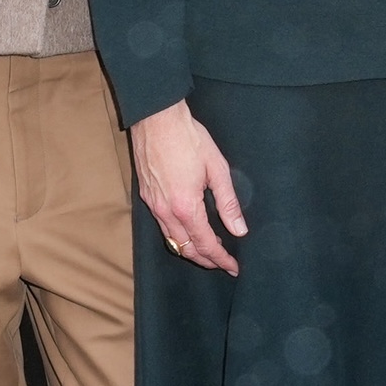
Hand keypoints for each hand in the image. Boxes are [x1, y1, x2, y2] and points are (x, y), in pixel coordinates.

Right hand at [132, 100, 246, 274]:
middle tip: (223, 263)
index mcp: (185, 206)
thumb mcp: (216, 168)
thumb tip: (239, 229)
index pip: (205, 244)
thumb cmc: (188, 138)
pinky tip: (189, 229)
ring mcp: (152, 204)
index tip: (233, 267)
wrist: (156, 117)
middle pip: (185, 249)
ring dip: (190, 250)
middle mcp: (165, 211)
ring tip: (208, 250)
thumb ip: (228, 202)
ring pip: (171, 240)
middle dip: (205, 260)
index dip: (220, 259)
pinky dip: (177, 235)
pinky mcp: (146, 196)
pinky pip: (162, 226)